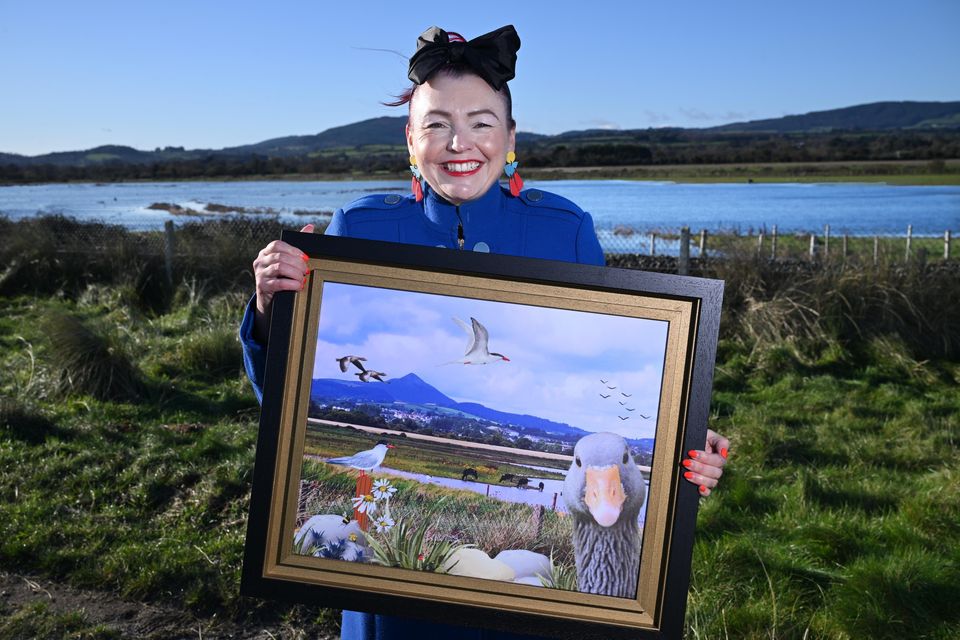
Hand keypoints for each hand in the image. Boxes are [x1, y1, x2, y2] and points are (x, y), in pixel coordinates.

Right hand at [252, 224, 314, 342]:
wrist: (270, 298)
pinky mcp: (262, 286)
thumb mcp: (287, 261)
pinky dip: (292, 284)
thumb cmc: (280, 277)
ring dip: (295, 273)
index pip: (277, 245)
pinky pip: (278, 283)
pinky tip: (298, 286)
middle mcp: (260, 261)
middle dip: (297, 263)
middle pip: (280, 256)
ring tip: (303, 278)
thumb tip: (310, 227)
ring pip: (279, 268)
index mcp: (266, 252)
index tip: (305, 257)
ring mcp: (259, 274)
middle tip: (307, 270)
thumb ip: (297, 245)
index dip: (292, 250)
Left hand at [682, 428, 728, 496]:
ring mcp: (709, 478)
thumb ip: (720, 441)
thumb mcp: (708, 434)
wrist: (685, 442)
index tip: (691, 453)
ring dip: (699, 479)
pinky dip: (704, 491)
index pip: (718, 461)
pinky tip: (699, 488)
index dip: (706, 458)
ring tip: (686, 474)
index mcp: (719, 456)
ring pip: (712, 482)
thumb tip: (724, 453)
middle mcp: (716, 468)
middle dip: (699, 467)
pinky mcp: (702, 485)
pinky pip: (707, 492)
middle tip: (685, 462)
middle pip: (715, 473)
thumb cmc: (697, 436)